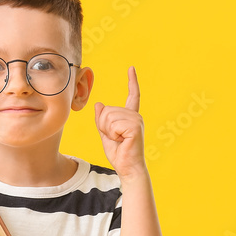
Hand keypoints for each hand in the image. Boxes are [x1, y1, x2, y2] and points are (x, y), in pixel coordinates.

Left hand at [94, 66, 146, 180]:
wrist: (127, 168)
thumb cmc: (118, 153)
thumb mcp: (105, 134)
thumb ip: (102, 120)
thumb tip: (99, 104)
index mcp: (130, 116)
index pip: (132, 95)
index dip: (132, 81)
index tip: (131, 68)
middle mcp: (135, 115)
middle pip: (107, 110)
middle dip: (104, 126)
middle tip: (115, 138)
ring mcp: (136, 120)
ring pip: (108, 116)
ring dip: (108, 131)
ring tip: (118, 140)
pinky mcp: (135, 127)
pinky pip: (113, 124)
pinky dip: (112, 134)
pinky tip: (122, 141)